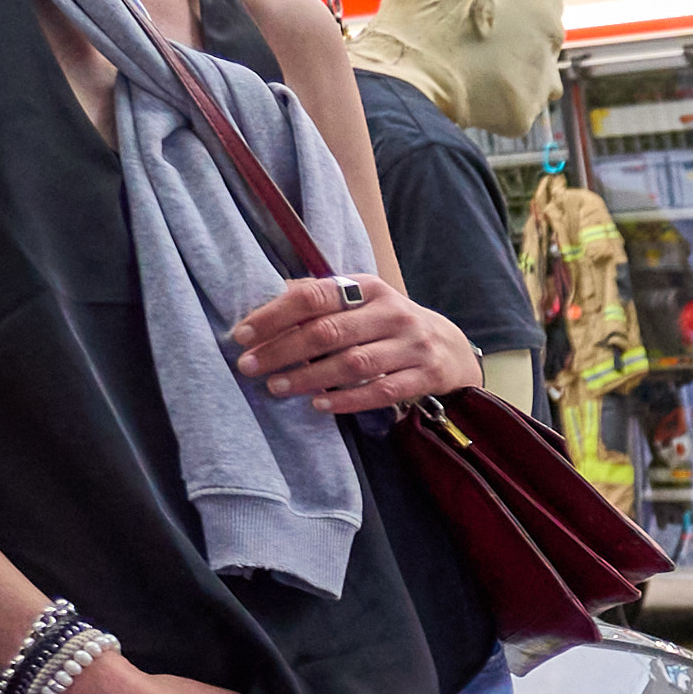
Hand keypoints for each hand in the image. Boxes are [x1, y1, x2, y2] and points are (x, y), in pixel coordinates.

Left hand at [225, 272, 481, 412]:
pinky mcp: (424, 376)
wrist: (450, 348)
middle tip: (250, 367)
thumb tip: (271, 297)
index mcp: (369, 288)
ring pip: (352, 363)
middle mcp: (392, 313)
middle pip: (328, 331)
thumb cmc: (390, 325)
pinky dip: (347, 400)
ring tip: (277, 387)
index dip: (274, 315)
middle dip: (282, 350)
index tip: (242, 335)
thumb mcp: (362, 302)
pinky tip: (319, 405)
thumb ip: (322, 299)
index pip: (313, 296)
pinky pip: (381, 391)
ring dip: (309, 377)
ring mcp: (411, 345)